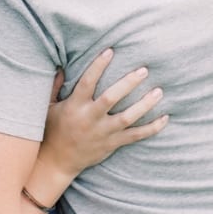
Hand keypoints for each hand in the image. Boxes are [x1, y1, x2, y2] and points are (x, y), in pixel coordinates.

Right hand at [41, 49, 167, 177]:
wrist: (56, 162)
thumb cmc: (52, 130)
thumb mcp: (47, 107)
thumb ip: (54, 86)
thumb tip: (61, 65)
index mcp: (74, 106)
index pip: (87, 82)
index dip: (98, 66)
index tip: (110, 51)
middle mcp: (90, 119)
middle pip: (112, 98)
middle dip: (128, 83)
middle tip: (143, 70)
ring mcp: (103, 133)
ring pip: (128, 118)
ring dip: (145, 105)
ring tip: (159, 91)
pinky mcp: (112, 144)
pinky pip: (135, 136)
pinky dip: (151, 128)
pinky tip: (165, 118)